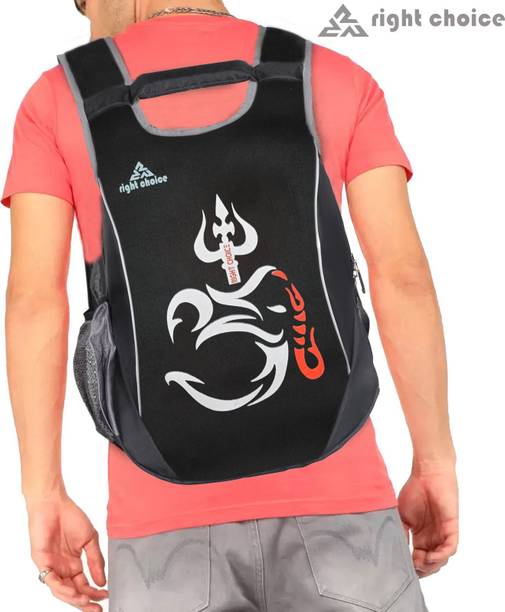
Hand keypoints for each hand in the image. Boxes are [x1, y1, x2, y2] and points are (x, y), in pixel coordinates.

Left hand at [27, 492, 107, 609]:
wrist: (54, 503)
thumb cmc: (71, 516)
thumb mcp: (90, 539)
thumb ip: (96, 560)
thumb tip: (102, 581)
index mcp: (74, 563)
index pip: (84, 584)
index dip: (94, 593)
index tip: (106, 595)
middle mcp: (62, 568)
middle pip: (73, 592)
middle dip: (85, 603)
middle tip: (96, 609)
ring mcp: (52, 566)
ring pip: (61, 591)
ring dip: (74, 598)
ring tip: (86, 603)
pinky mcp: (42, 562)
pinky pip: (51, 581)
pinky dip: (62, 588)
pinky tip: (73, 592)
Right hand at [398, 461, 458, 577]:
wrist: (427, 473)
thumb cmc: (414, 490)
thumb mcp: (401, 515)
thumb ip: (400, 532)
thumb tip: (394, 550)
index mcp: (421, 536)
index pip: (418, 558)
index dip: (412, 566)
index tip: (402, 568)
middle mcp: (433, 537)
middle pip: (430, 563)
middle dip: (422, 570)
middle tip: (412, 569)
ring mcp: (443, 534)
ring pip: (441, 559)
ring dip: (431, 565)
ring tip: (419, 563)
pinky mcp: (451, 528)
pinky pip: (450, 548)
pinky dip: (441, 556)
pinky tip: (430, 557)